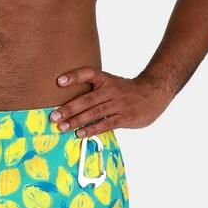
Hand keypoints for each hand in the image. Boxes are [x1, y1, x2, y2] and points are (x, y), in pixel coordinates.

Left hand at [50, 67, 171, 135]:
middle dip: (68, 109)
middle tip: (54, 117)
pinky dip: (92, 130)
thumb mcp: (112, 83)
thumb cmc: (126, 91)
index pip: (88, 73)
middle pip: (86, 99)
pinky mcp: (124, 117)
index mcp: (106, 79)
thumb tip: (70, 103)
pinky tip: (80, 134)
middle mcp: (110, 90)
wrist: (153, 94)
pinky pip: (105, 124)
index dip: (74, 76)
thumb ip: (95, 90)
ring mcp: (118, 104)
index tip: (59, 82)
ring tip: (63, 128)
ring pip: (94, 113)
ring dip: (76, 121)